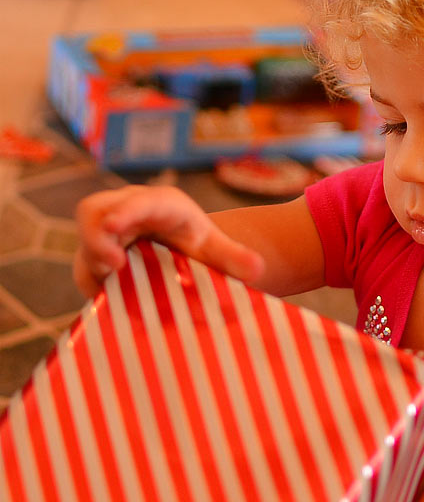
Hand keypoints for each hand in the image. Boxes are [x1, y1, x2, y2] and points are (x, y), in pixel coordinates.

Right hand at [73, 185, 264, 296]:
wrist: (183, 247)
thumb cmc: (200, 242)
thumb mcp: (218, 249)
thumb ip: (235, 258)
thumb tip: (259, 269)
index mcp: (162, 205)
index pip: (141, 202)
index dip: (126, 212)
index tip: (115, 226)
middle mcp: (129, 210)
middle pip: (94, 210)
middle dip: (96, 236)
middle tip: (112, 266)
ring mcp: (109, 230)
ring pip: (86, 238)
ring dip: (93, 261)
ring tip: (110, 285)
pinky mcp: (97, 252)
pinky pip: (85, 265)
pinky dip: (94, 281)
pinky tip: (112, 299)